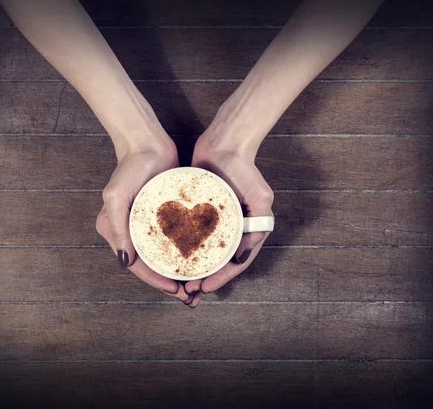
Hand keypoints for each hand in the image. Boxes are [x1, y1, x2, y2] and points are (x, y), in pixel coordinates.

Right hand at [96, 140, 193, 304]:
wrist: (147, 143)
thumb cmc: (129, 168)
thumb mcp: (117, 196)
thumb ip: (118, 229)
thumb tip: (125, 263)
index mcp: (115, 232)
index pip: (137, 265)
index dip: (156, 281)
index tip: (176, 289)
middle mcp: (130, 232)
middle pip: (151, 265)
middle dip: (169, 283)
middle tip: (190, 296)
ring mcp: (148, 226)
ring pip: (165, 256)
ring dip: (180, 272)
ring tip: (198, 284)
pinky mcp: (164, 217)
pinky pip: (175, 241)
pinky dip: (186, 253)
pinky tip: (202, 261)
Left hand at [184, 132, 273, 306]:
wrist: (224, 143)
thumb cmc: (245, 169)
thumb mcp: (261, 199)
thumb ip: (257, 229)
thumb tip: (241, 258)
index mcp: (250, 230)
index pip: (237, 262)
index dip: (223, 277)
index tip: (206, 287)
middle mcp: (233, 229)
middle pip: (219, 261)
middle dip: (206, 277)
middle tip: (189, 289)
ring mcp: (215, 222)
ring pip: (204, 251)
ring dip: (193, 266)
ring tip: (179, 279)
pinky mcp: (199, 212)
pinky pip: (191, 234)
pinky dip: (184, 247)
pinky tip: (170, 256)